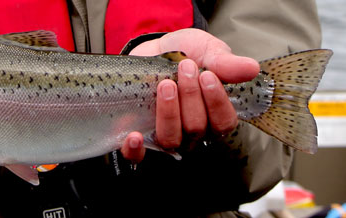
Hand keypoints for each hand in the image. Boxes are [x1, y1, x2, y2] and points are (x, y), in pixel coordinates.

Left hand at [120, 28, 259, 159]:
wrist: (152, 49)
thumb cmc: (185, 53)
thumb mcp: (206, 50)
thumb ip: (225, 62)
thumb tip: (252, 69)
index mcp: (214, 115)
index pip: (223, 123)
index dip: (217, 102)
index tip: (207, 75)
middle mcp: (191, 131)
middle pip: (196, 128)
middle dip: (191, 97)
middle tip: (185, 68)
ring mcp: (166, 134)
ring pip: (171, 139)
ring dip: (169, 113)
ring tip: (166, 85)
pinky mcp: (140, 135)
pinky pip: (138, 156)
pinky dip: (136, 149)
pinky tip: (134, 135)